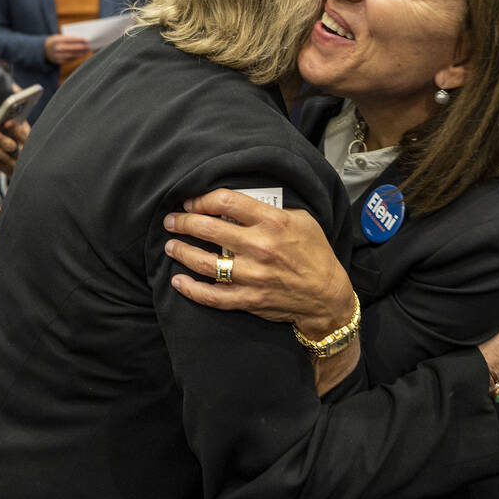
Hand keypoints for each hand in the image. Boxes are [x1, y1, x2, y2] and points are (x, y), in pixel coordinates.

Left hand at [0, 118, 30, 176]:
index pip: (25, 136)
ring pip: (2, 158)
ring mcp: (16, 166)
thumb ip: (21, 125)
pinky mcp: (8, 173)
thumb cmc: (24, 142)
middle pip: (12, 148)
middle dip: (0, 140)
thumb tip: (14, 113)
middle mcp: (24, 156)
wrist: (29, 166)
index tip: (7, 122)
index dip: (16, 129)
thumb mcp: (25, 133)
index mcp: (31, 144)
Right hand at [44, 34, 90, 64]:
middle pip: (72, 48)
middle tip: (89, 46)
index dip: (79, 40)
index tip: (86, 40)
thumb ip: (68, 38)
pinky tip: (81, 55)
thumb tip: (81, 40)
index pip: (70, 40)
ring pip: (72, 55)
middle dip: (81, 47)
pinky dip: (77, 57)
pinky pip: (70, 59)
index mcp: (56, 40)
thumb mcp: (58, 37)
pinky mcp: (58, 61)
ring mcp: (57, 56)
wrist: (43, 50)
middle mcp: (56, 48)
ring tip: (87, 51)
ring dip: (81, 53)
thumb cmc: (54, 41)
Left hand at [162, 189, 353, 338]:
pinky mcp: (249, 299)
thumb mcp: (301, 219)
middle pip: (208, 228)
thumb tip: (235, 202)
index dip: (202, 199)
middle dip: (183, 222)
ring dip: (181, 251)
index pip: (226, 201)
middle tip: (171, 220)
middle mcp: (260, 247)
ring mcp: (252, 275)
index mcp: (273, 222)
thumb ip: (270, 208)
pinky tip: (178, 280)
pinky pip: (212, 295)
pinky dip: (191, 289)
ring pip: (204, 262)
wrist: (327, 295)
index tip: (191, 202)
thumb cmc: (314, 252)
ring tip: (170, 245)